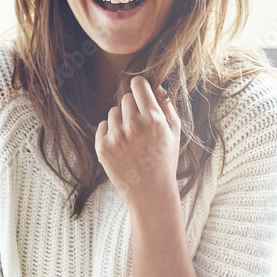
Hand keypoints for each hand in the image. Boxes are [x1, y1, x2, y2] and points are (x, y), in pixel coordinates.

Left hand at [94, 75, 180, 207]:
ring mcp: (116, 137)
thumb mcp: (174, 132)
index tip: (140, 91)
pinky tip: (122, 147)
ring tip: (132, 139)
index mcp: (153, 119)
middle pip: (126, 98)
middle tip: (140, 126)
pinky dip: (110, 133)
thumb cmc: (164, 160)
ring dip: (121, 121)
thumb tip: (155, 85)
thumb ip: (166, 105)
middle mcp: (133, 126)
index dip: (140, 86)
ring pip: (113, 112)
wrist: (150, 192)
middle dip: (133, 108)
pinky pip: (103, 126)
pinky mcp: (102, 147)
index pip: (138, 84)